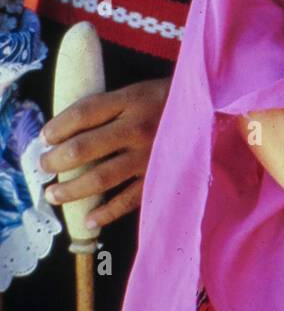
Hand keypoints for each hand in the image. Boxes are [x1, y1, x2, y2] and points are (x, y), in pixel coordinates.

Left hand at [39, 79, 171, 229]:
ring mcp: (149, 155)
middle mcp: (137, 127)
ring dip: (71, 190)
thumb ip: (108, 107)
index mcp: (132, 99)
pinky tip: (89, 220)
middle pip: (84, 147)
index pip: (84, 113)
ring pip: (100, 178)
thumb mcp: (139, 91)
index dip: (58, 126)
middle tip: (43, 167)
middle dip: (56, 161)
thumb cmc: (167, 100)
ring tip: (53, 195)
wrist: (213, 111)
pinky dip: (107, 212)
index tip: (44, 137)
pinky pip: (128, 200)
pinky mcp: (160, 177)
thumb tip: (66, 130)